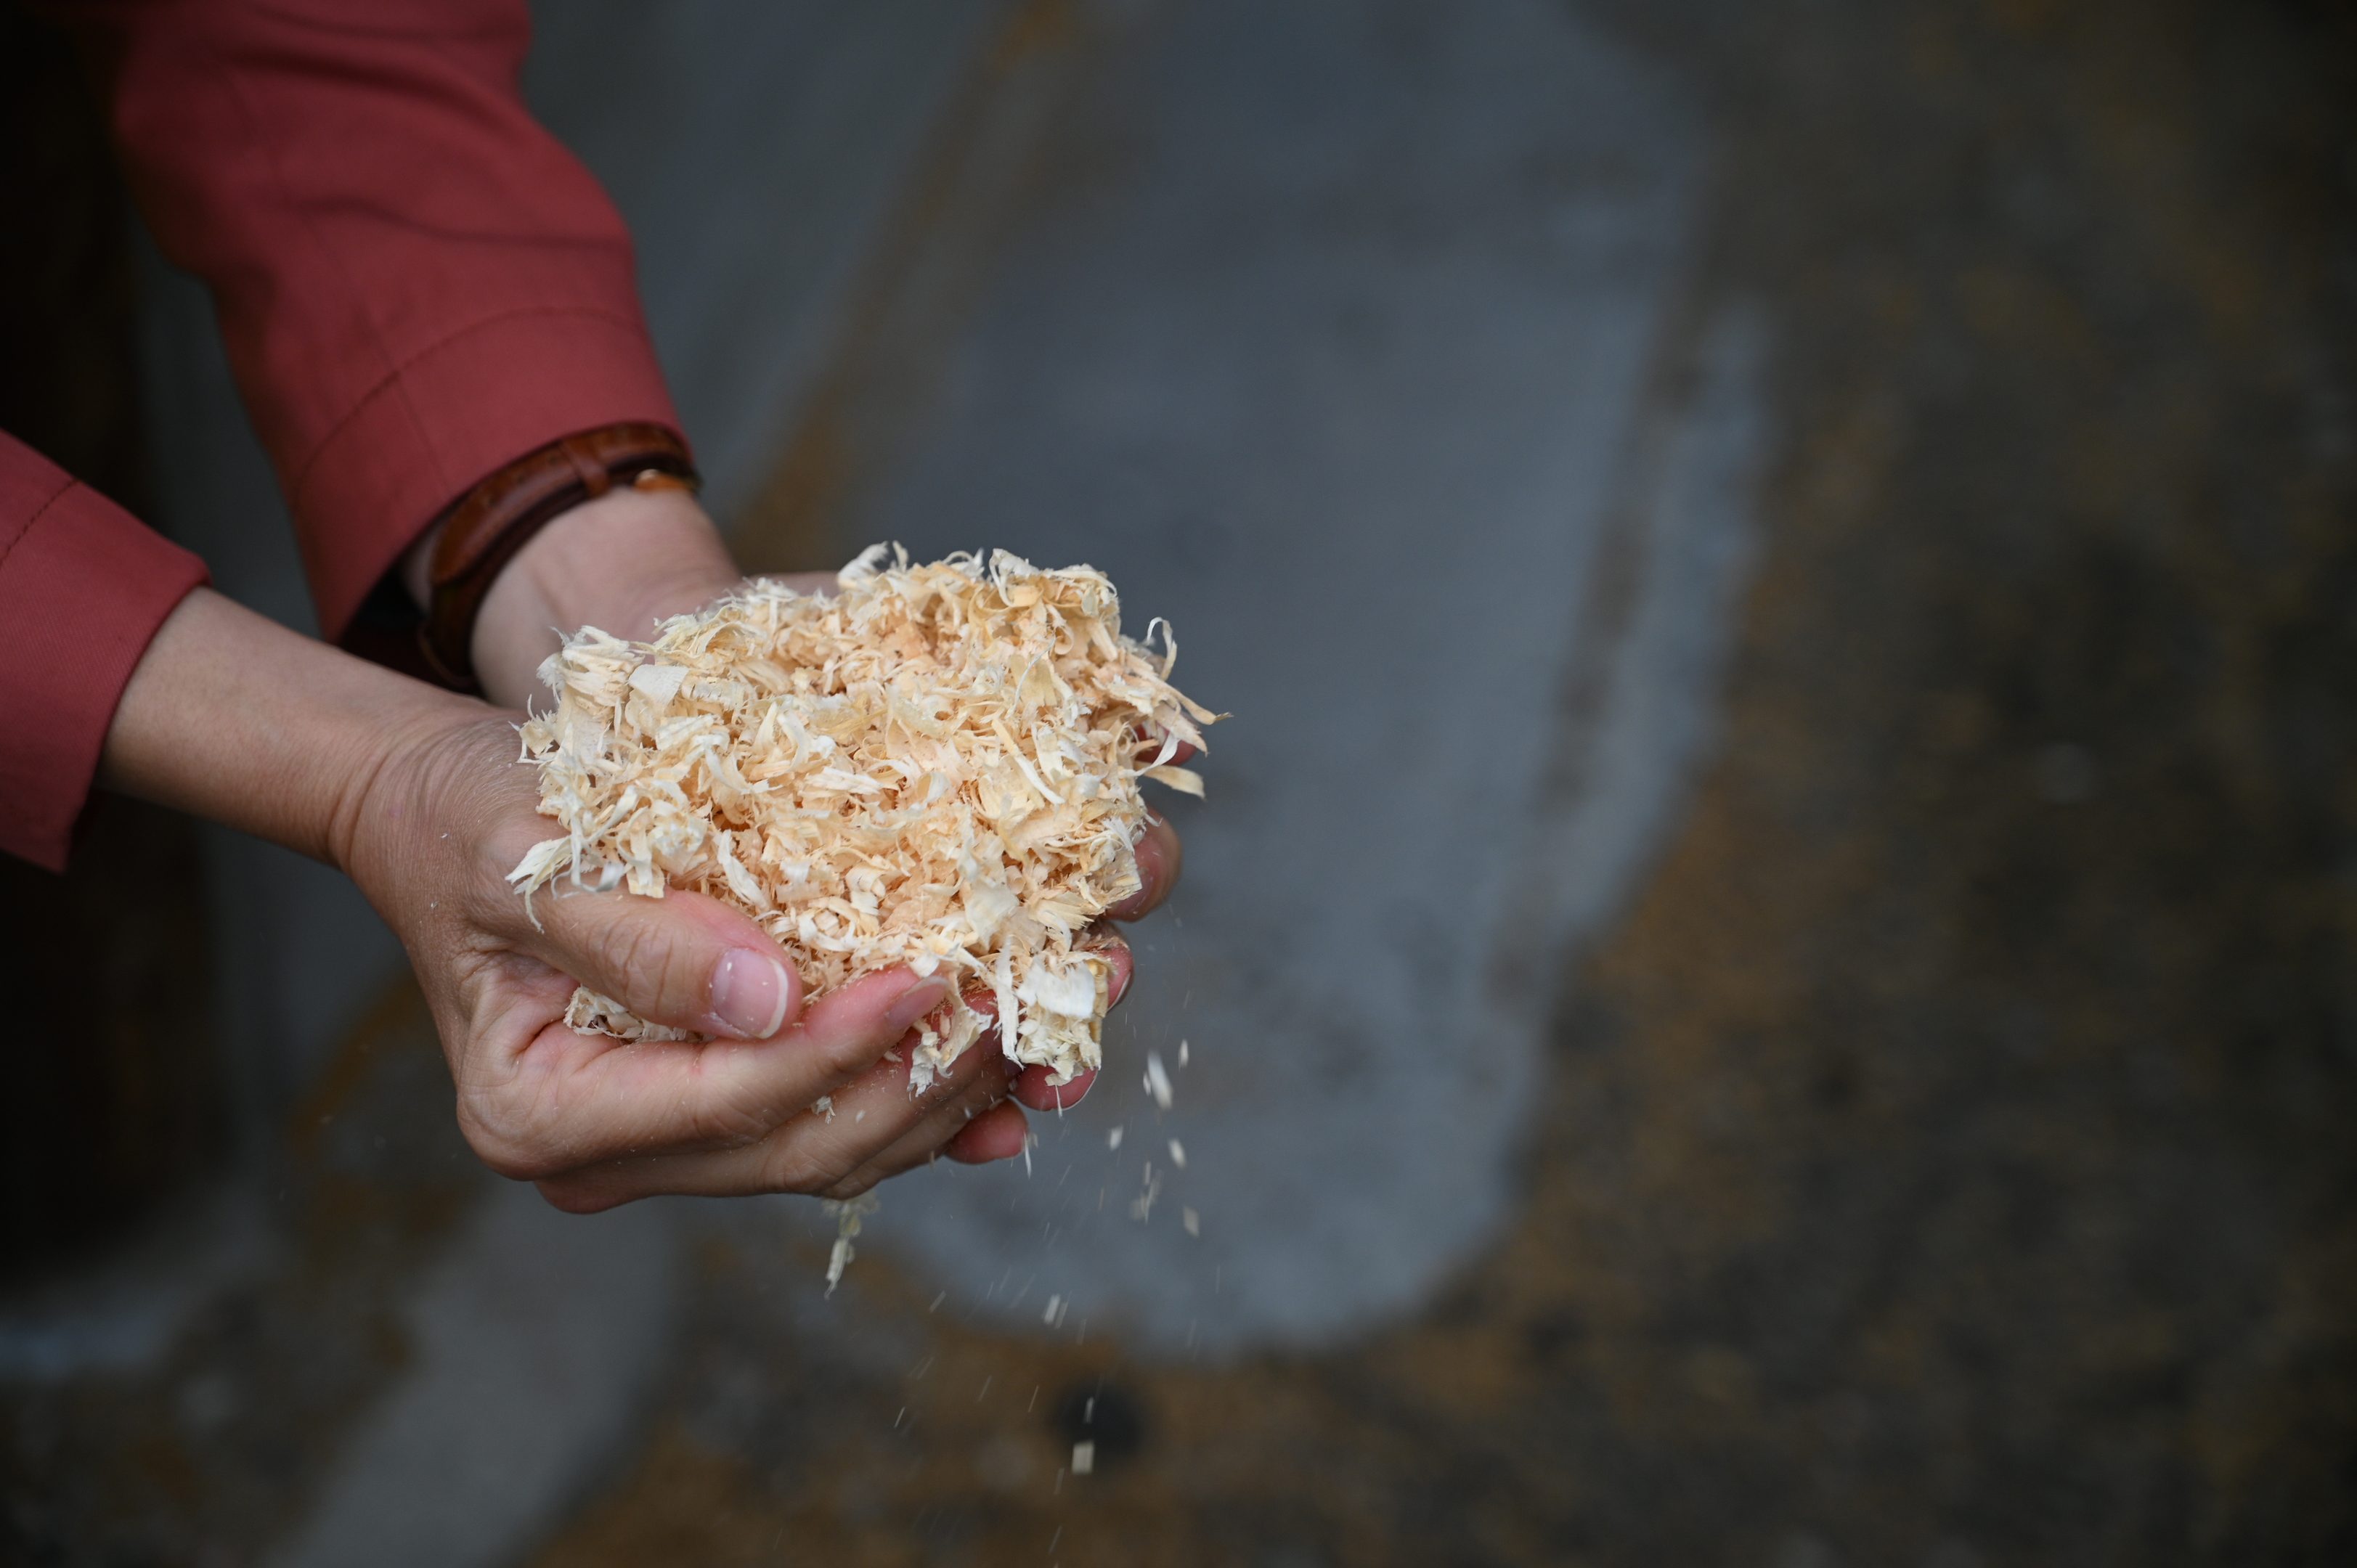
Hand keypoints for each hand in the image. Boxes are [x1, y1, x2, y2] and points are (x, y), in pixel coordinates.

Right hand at [100, 590, 1181, 1209]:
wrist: (452, 815)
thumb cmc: (472, 820)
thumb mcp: (527, 858)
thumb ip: (636, 937)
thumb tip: (769, 1000)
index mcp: (543, 1117)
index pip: (728, 1104)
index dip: (841, 1049)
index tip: (937, 976)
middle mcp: (612, 1158)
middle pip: (807, 1145)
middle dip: (940, 1073)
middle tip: (1057, 989)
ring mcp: (675, 1142)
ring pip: (847, 1145)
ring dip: (968, 1084)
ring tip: (1076, 1003)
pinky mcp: (729, 1103)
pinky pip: (851, 1117)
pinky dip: (940, 1091)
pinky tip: (1032, 1062)